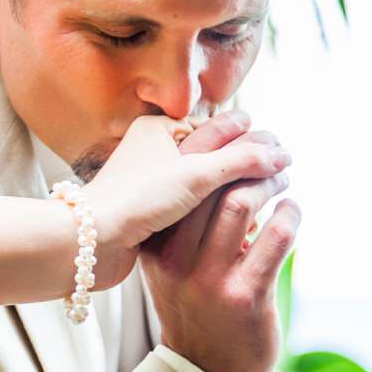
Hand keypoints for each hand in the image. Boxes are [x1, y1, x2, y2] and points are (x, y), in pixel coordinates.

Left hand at [80, 110, 289, 291]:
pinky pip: (189, 205)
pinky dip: (211, 211)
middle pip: (211, 154)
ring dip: (230, 190)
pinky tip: (234, 222)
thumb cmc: (138, 200)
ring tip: (264, 198)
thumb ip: (243, 161)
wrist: (89, 242)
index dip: (251, 141)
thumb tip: (283, 154)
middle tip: (282, 169)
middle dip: (243, 163)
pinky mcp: (146, 211)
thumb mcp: (198, 175)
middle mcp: (152, 151)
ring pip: (201, 182)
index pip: (218, 128)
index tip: (283, 152)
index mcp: (159, 129)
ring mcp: (148, 182)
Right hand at [135, 109, 298, 371]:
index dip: (212, 148)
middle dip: (246, 158)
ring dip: (270, 182)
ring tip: (282, 178)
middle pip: (208, 183)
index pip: (178, 181)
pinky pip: (276, 237)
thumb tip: (220, 165)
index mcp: (154, 248)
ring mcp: (210, 280)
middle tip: (270, 150)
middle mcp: (175, 261)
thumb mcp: (173, 268)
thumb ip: (185, 226)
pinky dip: (290, 214)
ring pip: (241, 202)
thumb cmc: (196, 309)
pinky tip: (292, 211)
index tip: (237, 134)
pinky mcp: (246, 296)